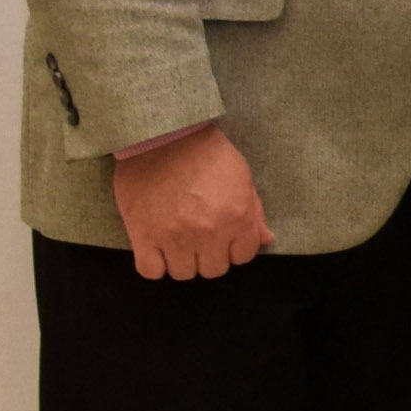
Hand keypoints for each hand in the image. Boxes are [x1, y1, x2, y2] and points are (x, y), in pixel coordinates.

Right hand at [110, 124, 275, 280]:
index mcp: (237, 217)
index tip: (223, 239)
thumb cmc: (206, 153)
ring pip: (183, 274)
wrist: (162, 136)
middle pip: (213, 270)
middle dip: (209, 257)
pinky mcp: (143, 235)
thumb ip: (254, 212)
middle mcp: (209, 232)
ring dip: (182, 262)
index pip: (243, 257)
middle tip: (199, 240)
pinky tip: (156, 250)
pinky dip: (154, 266)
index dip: (234, 249)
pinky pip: (151, 271)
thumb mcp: (241, 176)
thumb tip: (266, 239)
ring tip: (178, 243)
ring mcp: (175, 237)